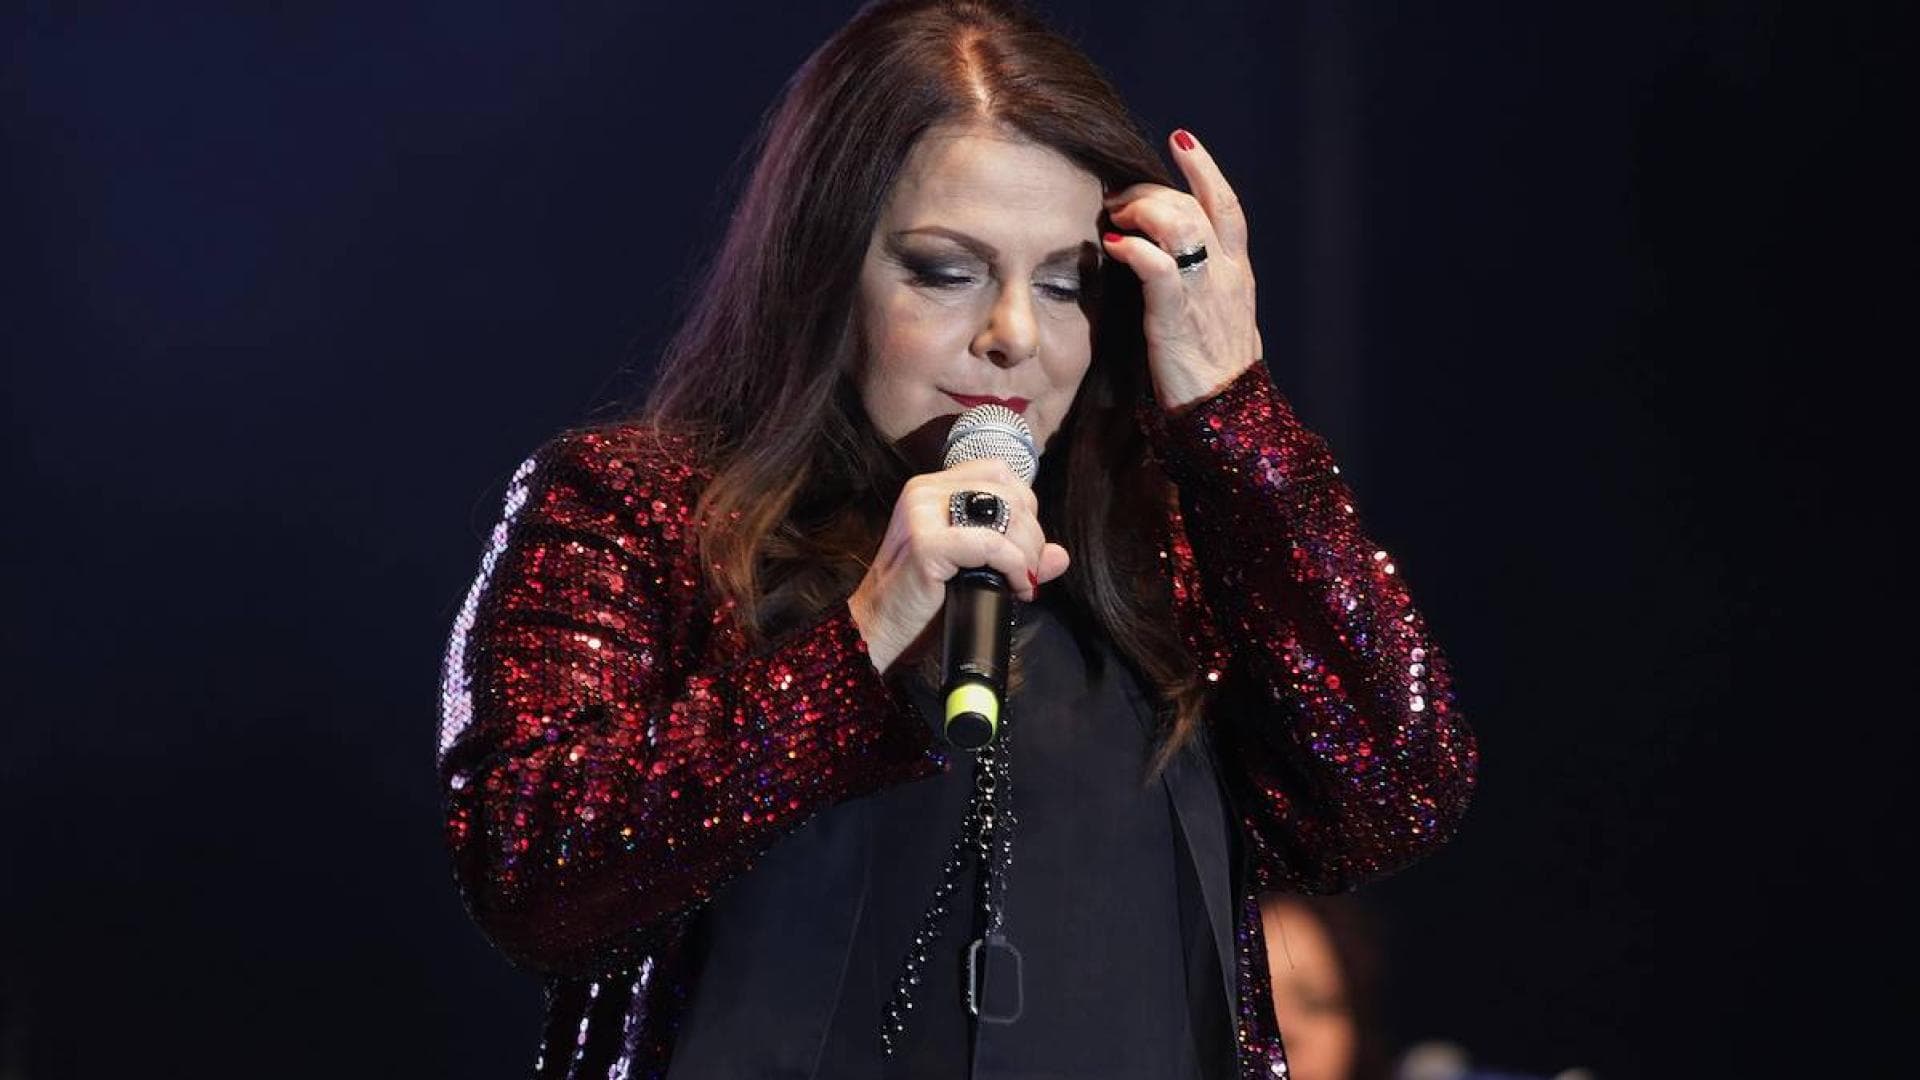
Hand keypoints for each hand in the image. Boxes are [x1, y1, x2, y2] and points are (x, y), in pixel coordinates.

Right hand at [847, 458, 1071, 674]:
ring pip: (1007, 513)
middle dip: (1032, 536)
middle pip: (1010, 492)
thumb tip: (1060, 556)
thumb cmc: (922, 602)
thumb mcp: (973, 570)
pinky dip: (1014, 566)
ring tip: (1020, 582)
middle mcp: (924, 492)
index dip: (1025, 509)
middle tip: (1025, 572)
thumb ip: (1015, 557)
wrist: (877, 631)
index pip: (1000, 473)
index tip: (1023, 549)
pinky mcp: (925, 543)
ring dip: (1027, 553)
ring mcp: (921, 514)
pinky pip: (993, 544)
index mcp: (931, 489)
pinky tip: (1015, 588)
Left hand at [1101, 128, 1263, 410]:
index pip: (1226, 204)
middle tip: (1118, 197)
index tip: (1181, 138)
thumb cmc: (1214, 370)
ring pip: (1181, 224)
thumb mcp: (1218, 315)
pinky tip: (1115, 246)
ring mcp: (1203, 294)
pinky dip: (1136, 249)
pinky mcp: (1176, 318)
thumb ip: (1200, 283)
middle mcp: (1225, 274)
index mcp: (1236, 272)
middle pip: (1193, 206)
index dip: (1204, 168)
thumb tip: (1167, 260)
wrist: (1228, 416)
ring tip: (1115, 219)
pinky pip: (1159, 269)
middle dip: (1152, 190)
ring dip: (1142, 211)